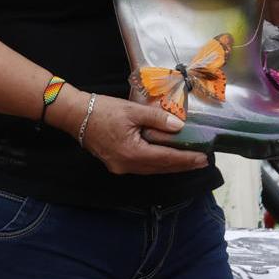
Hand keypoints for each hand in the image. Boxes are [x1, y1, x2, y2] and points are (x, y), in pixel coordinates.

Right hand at [73, 93, 210, 174]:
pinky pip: (142, 167)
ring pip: (152, 169)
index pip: (166, 158)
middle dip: (182, 165)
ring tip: (189, 161)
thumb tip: (179, 127)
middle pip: (161, 168)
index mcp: (132, 152)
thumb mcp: (132, 110)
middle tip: (202, 161)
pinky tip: (166, 159)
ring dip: (171, 166)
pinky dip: (157, 163)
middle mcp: (127, 165)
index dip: (186, 159)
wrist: (75, 115)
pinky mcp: (116, 164)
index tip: (204, 158)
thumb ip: (157, 119)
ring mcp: (120, 167)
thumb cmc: (102, 110)